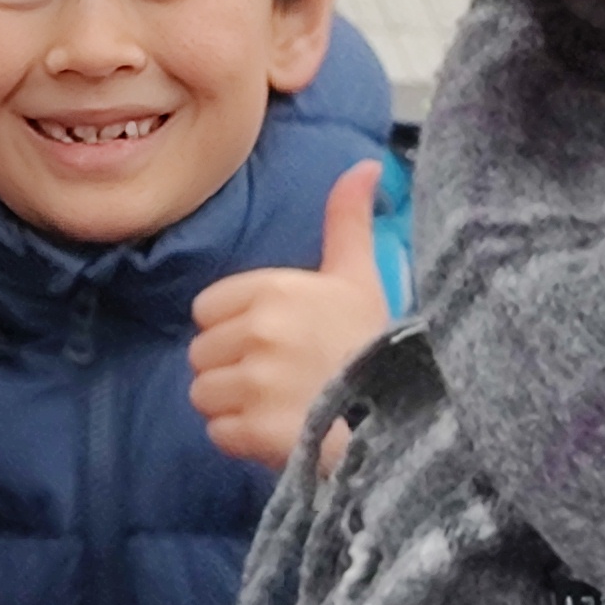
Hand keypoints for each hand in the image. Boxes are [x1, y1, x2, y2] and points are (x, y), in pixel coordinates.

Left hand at [189, 162, 391, 469]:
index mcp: (274, 290)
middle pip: (202, 353)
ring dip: (234, 406)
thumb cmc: (373, 344)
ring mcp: (255, 383)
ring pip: (204, 394)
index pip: (208, 309)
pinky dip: (241, 440)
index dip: (236, 327)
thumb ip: (347, 221)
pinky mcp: (254, 430)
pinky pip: (218, 432)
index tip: (278, 340)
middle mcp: (260, 331)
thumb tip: (364, 165)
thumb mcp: (359, 277)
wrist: (403, 419)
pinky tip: (279, 431)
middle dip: (233, 368)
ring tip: (280, 405)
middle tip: (282, 378)